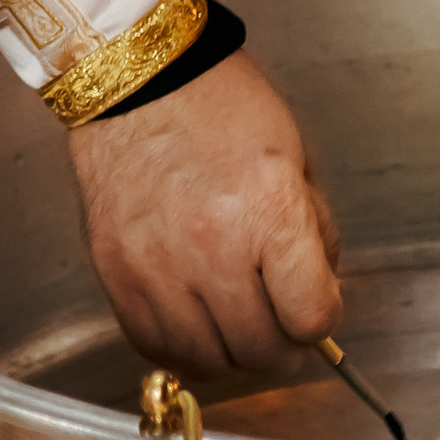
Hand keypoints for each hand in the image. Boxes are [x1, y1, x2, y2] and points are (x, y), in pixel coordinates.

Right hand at [67, 48, 341, 374]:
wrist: (137, 77)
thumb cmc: (216, 104)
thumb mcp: (293, 154)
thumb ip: (315, 230)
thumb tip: (319, 290)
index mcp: (270, 209)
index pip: (311, 316)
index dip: (321, 321)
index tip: (315, 310)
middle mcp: (214, 245)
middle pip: (262, 350)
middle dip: (282, 346)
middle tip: (279, 324)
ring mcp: (160, 266)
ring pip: (208, 361)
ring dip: (232, 353)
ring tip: (235, 323)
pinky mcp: (118, 276)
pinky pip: (155, 347)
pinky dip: (182, 347)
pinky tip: (194, 320)